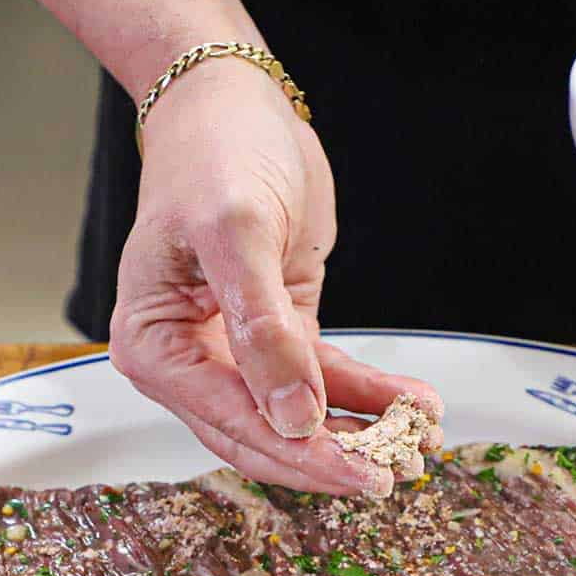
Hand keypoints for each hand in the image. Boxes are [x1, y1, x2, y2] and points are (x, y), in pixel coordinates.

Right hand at [109, 59, 441, 495]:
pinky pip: (322, 377)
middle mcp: (188, 360)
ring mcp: (233, 352)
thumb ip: (263, 329)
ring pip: (298, 414)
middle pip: (263, 433)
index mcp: (154, 346)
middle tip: (396, 473)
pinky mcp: (277, 335)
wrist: (233, 102)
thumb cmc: (215, 153)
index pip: (229, 420)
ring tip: (421, 439)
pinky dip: (365, 393)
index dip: (297, 453)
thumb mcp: (236, 232)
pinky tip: (412, 399)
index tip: (359, 472)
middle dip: (331, 455)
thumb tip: (294, 418)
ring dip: (358, 429)